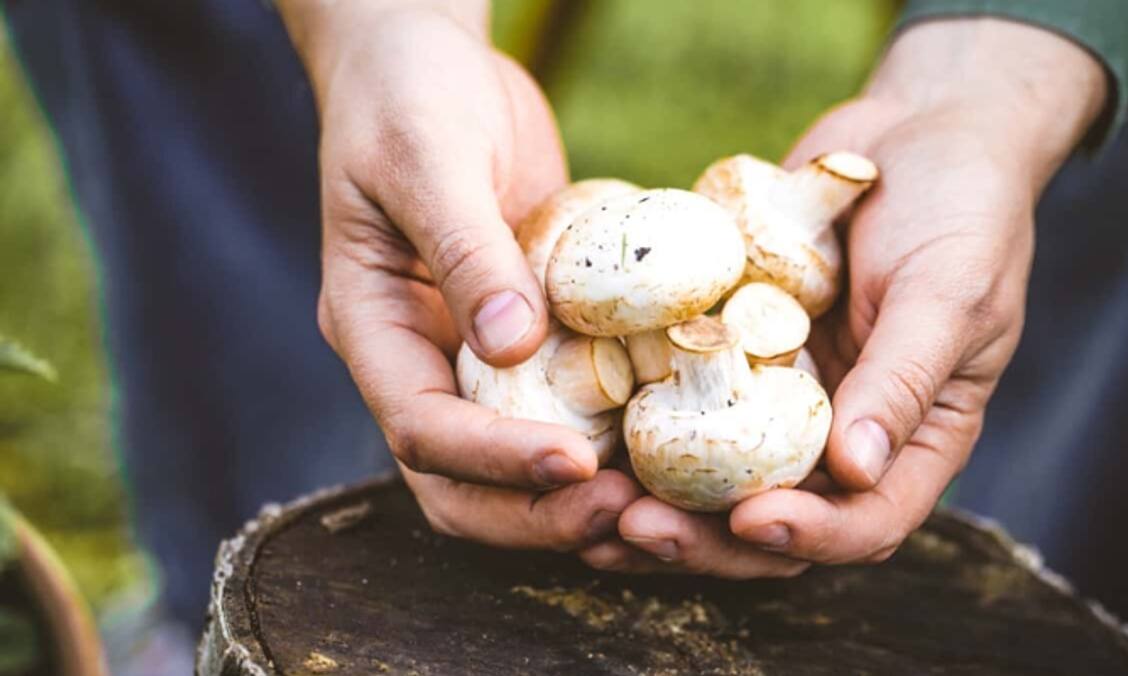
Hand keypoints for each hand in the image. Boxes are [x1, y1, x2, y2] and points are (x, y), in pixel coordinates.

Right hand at [278, 1, 641, 549]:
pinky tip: (670, 437)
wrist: (429, 64)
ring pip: (515, 461)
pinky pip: (565, 405)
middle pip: (461, 483)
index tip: (575, 464)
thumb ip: (463, 248)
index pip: (419, 429)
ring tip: (658, 502)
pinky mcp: (530, 336)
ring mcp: (472, 356)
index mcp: (372, 329)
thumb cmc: (409, 97)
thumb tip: (511, 345)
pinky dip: (609, 437)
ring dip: (577, 496)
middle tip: (626, 514)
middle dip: (537, 512)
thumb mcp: (428, 159)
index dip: (493, 460)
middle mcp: (419, 360)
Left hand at [585, 18, 1106, 575]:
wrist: (913, 133)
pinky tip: (582, 437)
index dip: (810, 538)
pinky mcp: (734, 356)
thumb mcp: (948, 292)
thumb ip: (903, 378)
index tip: (750, 519)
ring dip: (658, 502)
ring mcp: (783, 398)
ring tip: (590, 507)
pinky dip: (638, 429)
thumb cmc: (960, 210)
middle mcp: (842, 434)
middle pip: (774, 519)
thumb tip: (854, 471)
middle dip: (707, 540)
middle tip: (636, 528)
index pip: (867, 521)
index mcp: (912, 440)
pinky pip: (684, 404)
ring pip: (716, 479)